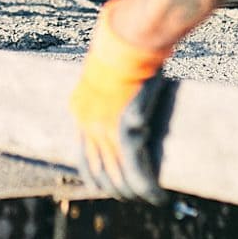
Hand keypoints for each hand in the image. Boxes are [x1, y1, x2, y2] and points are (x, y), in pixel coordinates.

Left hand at [69, 0, 175, 202]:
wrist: (128, 39)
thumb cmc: (126, 48)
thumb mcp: (111, 72)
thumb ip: (117, 93)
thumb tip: (130, 102)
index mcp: (79, 111)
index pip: (83, 156)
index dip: (95, 177)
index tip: (107, 187)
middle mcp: (86, 124)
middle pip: (97, 171)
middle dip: (115, 189)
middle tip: (132, 197)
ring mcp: (103, 130)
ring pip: (116, 175)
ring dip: (131, 192)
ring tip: (148, 198)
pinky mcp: (123, 131)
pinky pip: (134, 170)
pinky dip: (146, 187)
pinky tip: (158, 195)